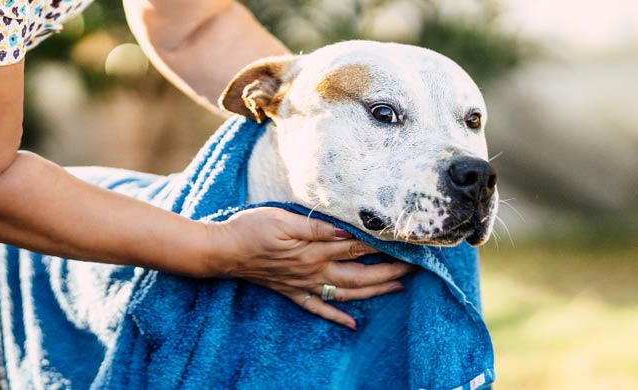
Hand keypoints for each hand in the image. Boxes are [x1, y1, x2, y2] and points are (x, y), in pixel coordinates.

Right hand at [209, 207, 415, 329]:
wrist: (222, 251)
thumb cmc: (250, 228)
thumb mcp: (282, 219)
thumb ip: (316, 226)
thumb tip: (346, 231)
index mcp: (314, 250)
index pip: (356, 248)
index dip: (383, 245)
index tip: (406, 240)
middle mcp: (313, 271)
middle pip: (360, 275)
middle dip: (389, 271)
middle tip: (414, 267)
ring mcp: (304, 285)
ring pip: (346, 294)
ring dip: (374, 292)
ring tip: (398, 287)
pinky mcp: (292, 292)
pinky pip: (319, 309)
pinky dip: (337, 318)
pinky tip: (352, 325)